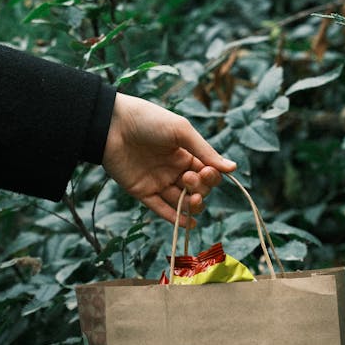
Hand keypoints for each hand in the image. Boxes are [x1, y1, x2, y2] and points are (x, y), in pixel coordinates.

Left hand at [102, 93, 235, 225]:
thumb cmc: (148, 120)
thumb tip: (232, 168)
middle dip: (200, 189)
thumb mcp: (181, 131)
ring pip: (181, 202)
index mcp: (186, 154)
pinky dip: (174, 218)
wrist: (112, 124)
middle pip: (197, 190)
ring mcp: (158, 182)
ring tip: (193, 200)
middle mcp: (174, 170)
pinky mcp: (142, 192)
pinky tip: (189, 224)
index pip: (208, 174)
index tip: (207, 172)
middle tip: (188, 178)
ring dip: (191, 205)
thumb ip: (205, 152)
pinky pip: (161, 209)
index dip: (211, 177)